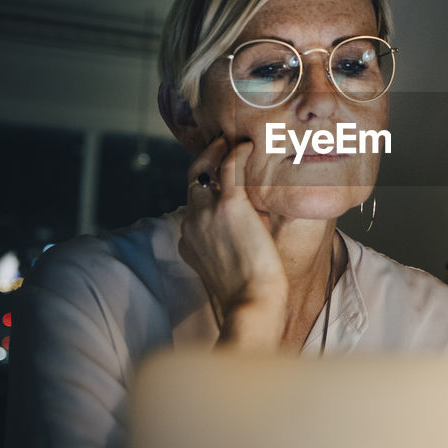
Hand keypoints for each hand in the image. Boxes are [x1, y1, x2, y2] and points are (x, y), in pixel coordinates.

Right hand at [179, 136, 287, 348]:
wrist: (253, 304)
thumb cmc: (250, 292)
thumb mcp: (231, 264)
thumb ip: (234, 239)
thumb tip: (258, 217)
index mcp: (189, 242)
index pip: (191, 206)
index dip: (204, 189)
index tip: (216, 177)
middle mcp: (192, 224)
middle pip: (192, 184)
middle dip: (204, 163)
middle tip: (221, 148)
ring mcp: (207, 214)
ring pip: (204, 171)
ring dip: (217, 153)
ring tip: (232, 142)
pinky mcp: (230, 207)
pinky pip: (229, 167)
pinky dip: (237, 153)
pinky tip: (248, 146)